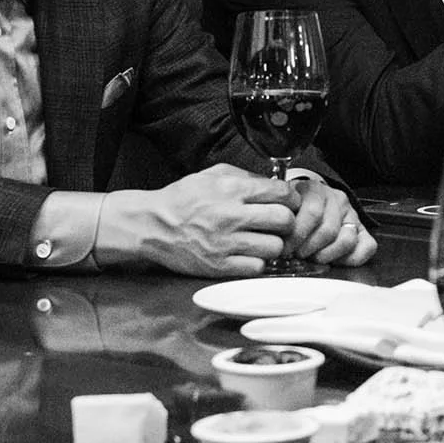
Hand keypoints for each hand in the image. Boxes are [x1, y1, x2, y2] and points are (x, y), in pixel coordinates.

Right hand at [94, 165, 298, 276]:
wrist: (152, 226)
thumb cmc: (182, 199)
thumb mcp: (212, 175)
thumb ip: (245, 176)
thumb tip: (275, 184)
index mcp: (230, 190)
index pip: (280, 193)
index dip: (291, 197)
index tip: (288, 201)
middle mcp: (230, 216)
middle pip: (284, 220)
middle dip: (288, 220)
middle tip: (281, 222)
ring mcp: (226, 244)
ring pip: (275, 247)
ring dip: (274, 243)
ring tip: (264, 239)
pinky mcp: (220, 266)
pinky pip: (257, 267)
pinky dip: (258, 261)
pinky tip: (250, 253)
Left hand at [283, 179, 378, 266]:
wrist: (307, 201)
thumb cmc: (292, 209)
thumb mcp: (282, 207)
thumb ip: (279, 218)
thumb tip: (275, 241)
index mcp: (315, 189)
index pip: (312, 213)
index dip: (297, 236)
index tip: (285, 248)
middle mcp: (336, 199)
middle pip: (328, 230)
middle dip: (309, 249)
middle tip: (297, 254)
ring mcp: (352, 214)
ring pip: (347, 240)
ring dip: (326, 255)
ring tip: (313, 256)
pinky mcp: (362, 229)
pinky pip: (367, 246)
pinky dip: (350, 259)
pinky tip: (333, 259)